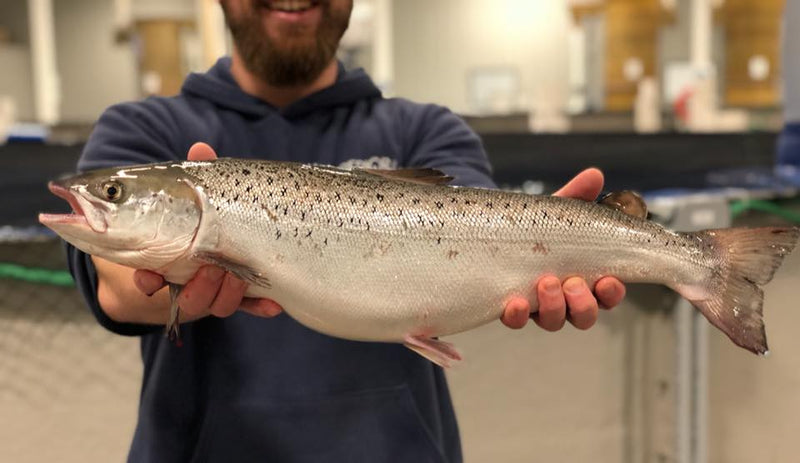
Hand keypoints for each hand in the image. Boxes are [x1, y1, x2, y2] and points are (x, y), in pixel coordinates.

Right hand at [133, 142, 283, 319]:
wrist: (214, 237)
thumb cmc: (190, 212)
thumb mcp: (189, 193)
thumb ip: (192, 176)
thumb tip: (201, 147)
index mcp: (163, 260)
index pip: (146, 278)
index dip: (146, 282)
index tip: (150, 279)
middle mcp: (185, 281)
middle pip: (188, 298)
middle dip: (198, 287)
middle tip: (209, 267)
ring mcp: (213, 290)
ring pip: (216, 305)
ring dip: (226, 294)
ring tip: (235, 274)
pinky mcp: (238, 295)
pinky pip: (248, 306)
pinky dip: (259, 306)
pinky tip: (273, 304)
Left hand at [500, 168, 625, 330]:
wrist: (497, 230)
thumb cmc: (538, 226)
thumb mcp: (557, 211)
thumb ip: (576, 196)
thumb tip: (594, 175)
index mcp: (586, 276)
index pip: (607, 295)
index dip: (612, 293)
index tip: (608, 281)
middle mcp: (565, 298)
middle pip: (584, 316)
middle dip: (583, 304)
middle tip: (574, 283)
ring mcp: (538, 306)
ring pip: (554, 321)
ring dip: (554, 307)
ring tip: (547, 283)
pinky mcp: (512, 308)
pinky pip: (516, 321)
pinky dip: (517, 315)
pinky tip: (515, 303)